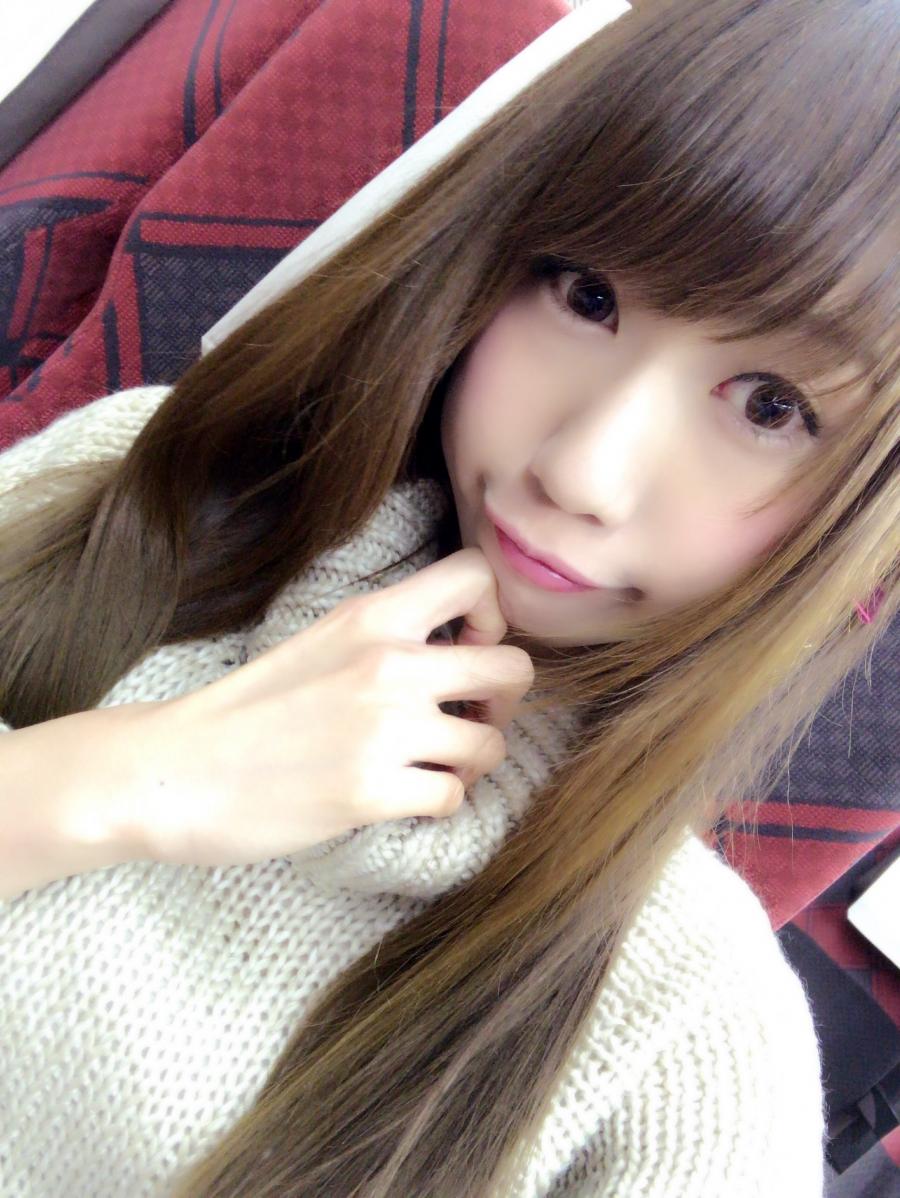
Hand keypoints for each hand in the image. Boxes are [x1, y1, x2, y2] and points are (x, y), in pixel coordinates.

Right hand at [117, 548, 534, 867]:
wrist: (178, 771)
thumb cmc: (250, 709)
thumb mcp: (321, 642)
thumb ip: (388, 635)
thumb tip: (461, 650)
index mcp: (373, 616)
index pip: (477, 576)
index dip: (491, 617)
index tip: (463, 652)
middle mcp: (388, 664)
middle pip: (513, 668)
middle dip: (502, 702)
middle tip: (468, 721)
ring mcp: (383, 729)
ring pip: (491, 746)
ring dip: (470, 762)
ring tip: (431, 767)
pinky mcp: (371, 792)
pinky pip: (453, 798)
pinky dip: (438, 804)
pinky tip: (404, 799)